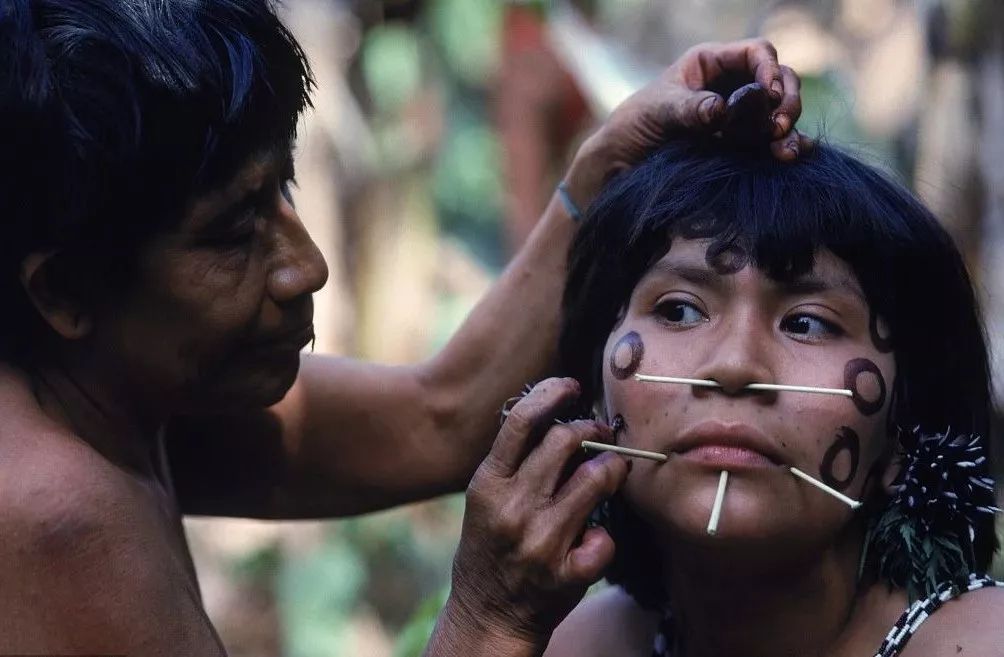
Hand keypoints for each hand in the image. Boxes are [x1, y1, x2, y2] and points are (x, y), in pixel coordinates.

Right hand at [430, 378, 628, 655]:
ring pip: (594, 479)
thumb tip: (557, 420)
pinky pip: (604, 537)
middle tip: (602, 432)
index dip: (551, 393)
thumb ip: (514, 466)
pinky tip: (594, 539)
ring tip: (613, 471)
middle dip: (592, 429)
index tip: (572, 386)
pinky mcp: (565, 574)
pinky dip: (605, 536)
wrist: (486, 618)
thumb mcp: (485, 502)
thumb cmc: (489, 550)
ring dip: (612, 469)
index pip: (520, 421)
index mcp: (488, 485)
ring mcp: (540, 542)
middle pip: (564, 441)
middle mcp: (513, 509)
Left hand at [565, 38, 808, 207]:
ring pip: (780, 110)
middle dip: (786, 99)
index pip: (756, 53)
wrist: (622, 165)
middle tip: (777, 127)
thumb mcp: (658, 111)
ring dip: (789, 125)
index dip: (769, 69)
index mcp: (711, 64)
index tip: (768, 94)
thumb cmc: (634, 126)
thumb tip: (721, 111)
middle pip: (778, 79)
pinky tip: (790, 156)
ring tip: (781, 149)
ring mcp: (739, 115)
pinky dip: (787, 145)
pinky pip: (772, 139)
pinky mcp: (740, 144)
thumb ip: (690, 109)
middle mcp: (731, 85)